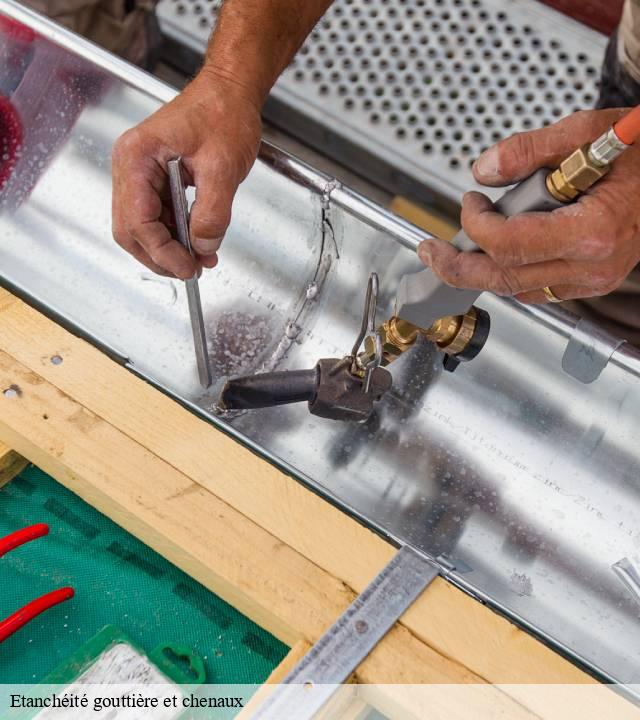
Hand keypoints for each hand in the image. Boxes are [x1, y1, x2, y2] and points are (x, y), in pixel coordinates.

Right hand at [112, 70, 261, 278]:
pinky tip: (197, 244)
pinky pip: (159, 216)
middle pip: (131, 229)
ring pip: (143, 227)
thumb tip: (203, 246)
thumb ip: (212, 213)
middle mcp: (131, 165)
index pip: (137, 221)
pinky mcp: (155, 179)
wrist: (230, 91)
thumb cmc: (223, 111)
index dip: (162, 252)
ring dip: (170, 249)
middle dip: (161, 256)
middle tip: (191, 271)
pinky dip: (176, 235)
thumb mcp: (222, 167)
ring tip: (200, 260)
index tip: (188, 268)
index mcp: (137, 157)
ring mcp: (140, 173)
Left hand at [417, 109, 639, 302]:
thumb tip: (483, 171)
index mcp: (594, 231)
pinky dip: (508, 275)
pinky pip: (537, 290)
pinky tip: (491, 258)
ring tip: (451, 254)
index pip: (511, 245)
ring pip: (518, 290)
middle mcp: (594, 266)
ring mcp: (593, 281)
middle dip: (458, 267)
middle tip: (430, 252)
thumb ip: (529, 149)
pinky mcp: (590, 284)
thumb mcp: (587, 132)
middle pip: (506, 279)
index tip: (469, 203)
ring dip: (480, 273)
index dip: (477, 225)